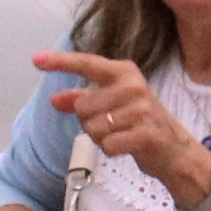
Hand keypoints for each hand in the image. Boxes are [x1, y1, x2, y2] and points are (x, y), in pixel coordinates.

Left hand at [37, 50, 208, 196]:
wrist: (175, 150)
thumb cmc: (139, 123)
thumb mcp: (112, 106)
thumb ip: (83, 100)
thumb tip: (55, 99)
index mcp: (123, 72)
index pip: (87, 64)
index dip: (60, 62)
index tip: (36, 60)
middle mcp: (133, 86)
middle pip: (83, 106)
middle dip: (89, 123)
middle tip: (110, 126)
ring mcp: (141, 109)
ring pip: (93, 128)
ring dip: (101, 138)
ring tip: (120, 135)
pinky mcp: (146, 133)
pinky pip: (108, 145)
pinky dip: (111, 150)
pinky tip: (126, 146)